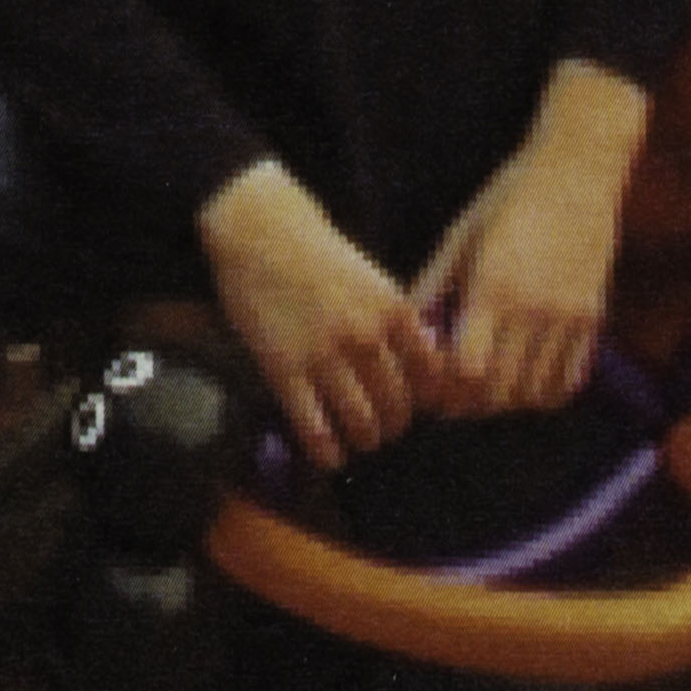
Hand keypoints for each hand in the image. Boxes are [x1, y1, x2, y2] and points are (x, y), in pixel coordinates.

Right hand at [195, 163, 435, 474]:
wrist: (261, 233)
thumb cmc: (319, 255)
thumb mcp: (373, 279)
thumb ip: (400, 322)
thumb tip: (426, 365)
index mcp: (393, 311)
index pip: (429, 377)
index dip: (426, 401)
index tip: (418, 410)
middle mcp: (365, 337)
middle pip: (396, 406)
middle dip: (394, 427)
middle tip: (386, 430)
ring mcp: (324, 356)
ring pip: (360, 423)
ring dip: (365, 440)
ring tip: (360, 441)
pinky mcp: (284, 370)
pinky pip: (314, 427)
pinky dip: (326, 451)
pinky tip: (330, 457)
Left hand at [406, 134, 632, 420]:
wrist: (576, 173)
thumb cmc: (506, 199)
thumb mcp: (460, 238)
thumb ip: (433, 288)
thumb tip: (408, 335)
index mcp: (492, 288)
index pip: (467, 370)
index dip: (445, 390)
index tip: (432, 388)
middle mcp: (532, 309)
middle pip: (499, 392)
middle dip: (470, 404)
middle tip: (454, 398)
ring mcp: (567, 317)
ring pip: (534, 394)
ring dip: (507, 402)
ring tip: (489, 388)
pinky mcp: (592, 319)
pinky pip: (569, 381)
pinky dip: (544, 392)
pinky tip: (526, 378)